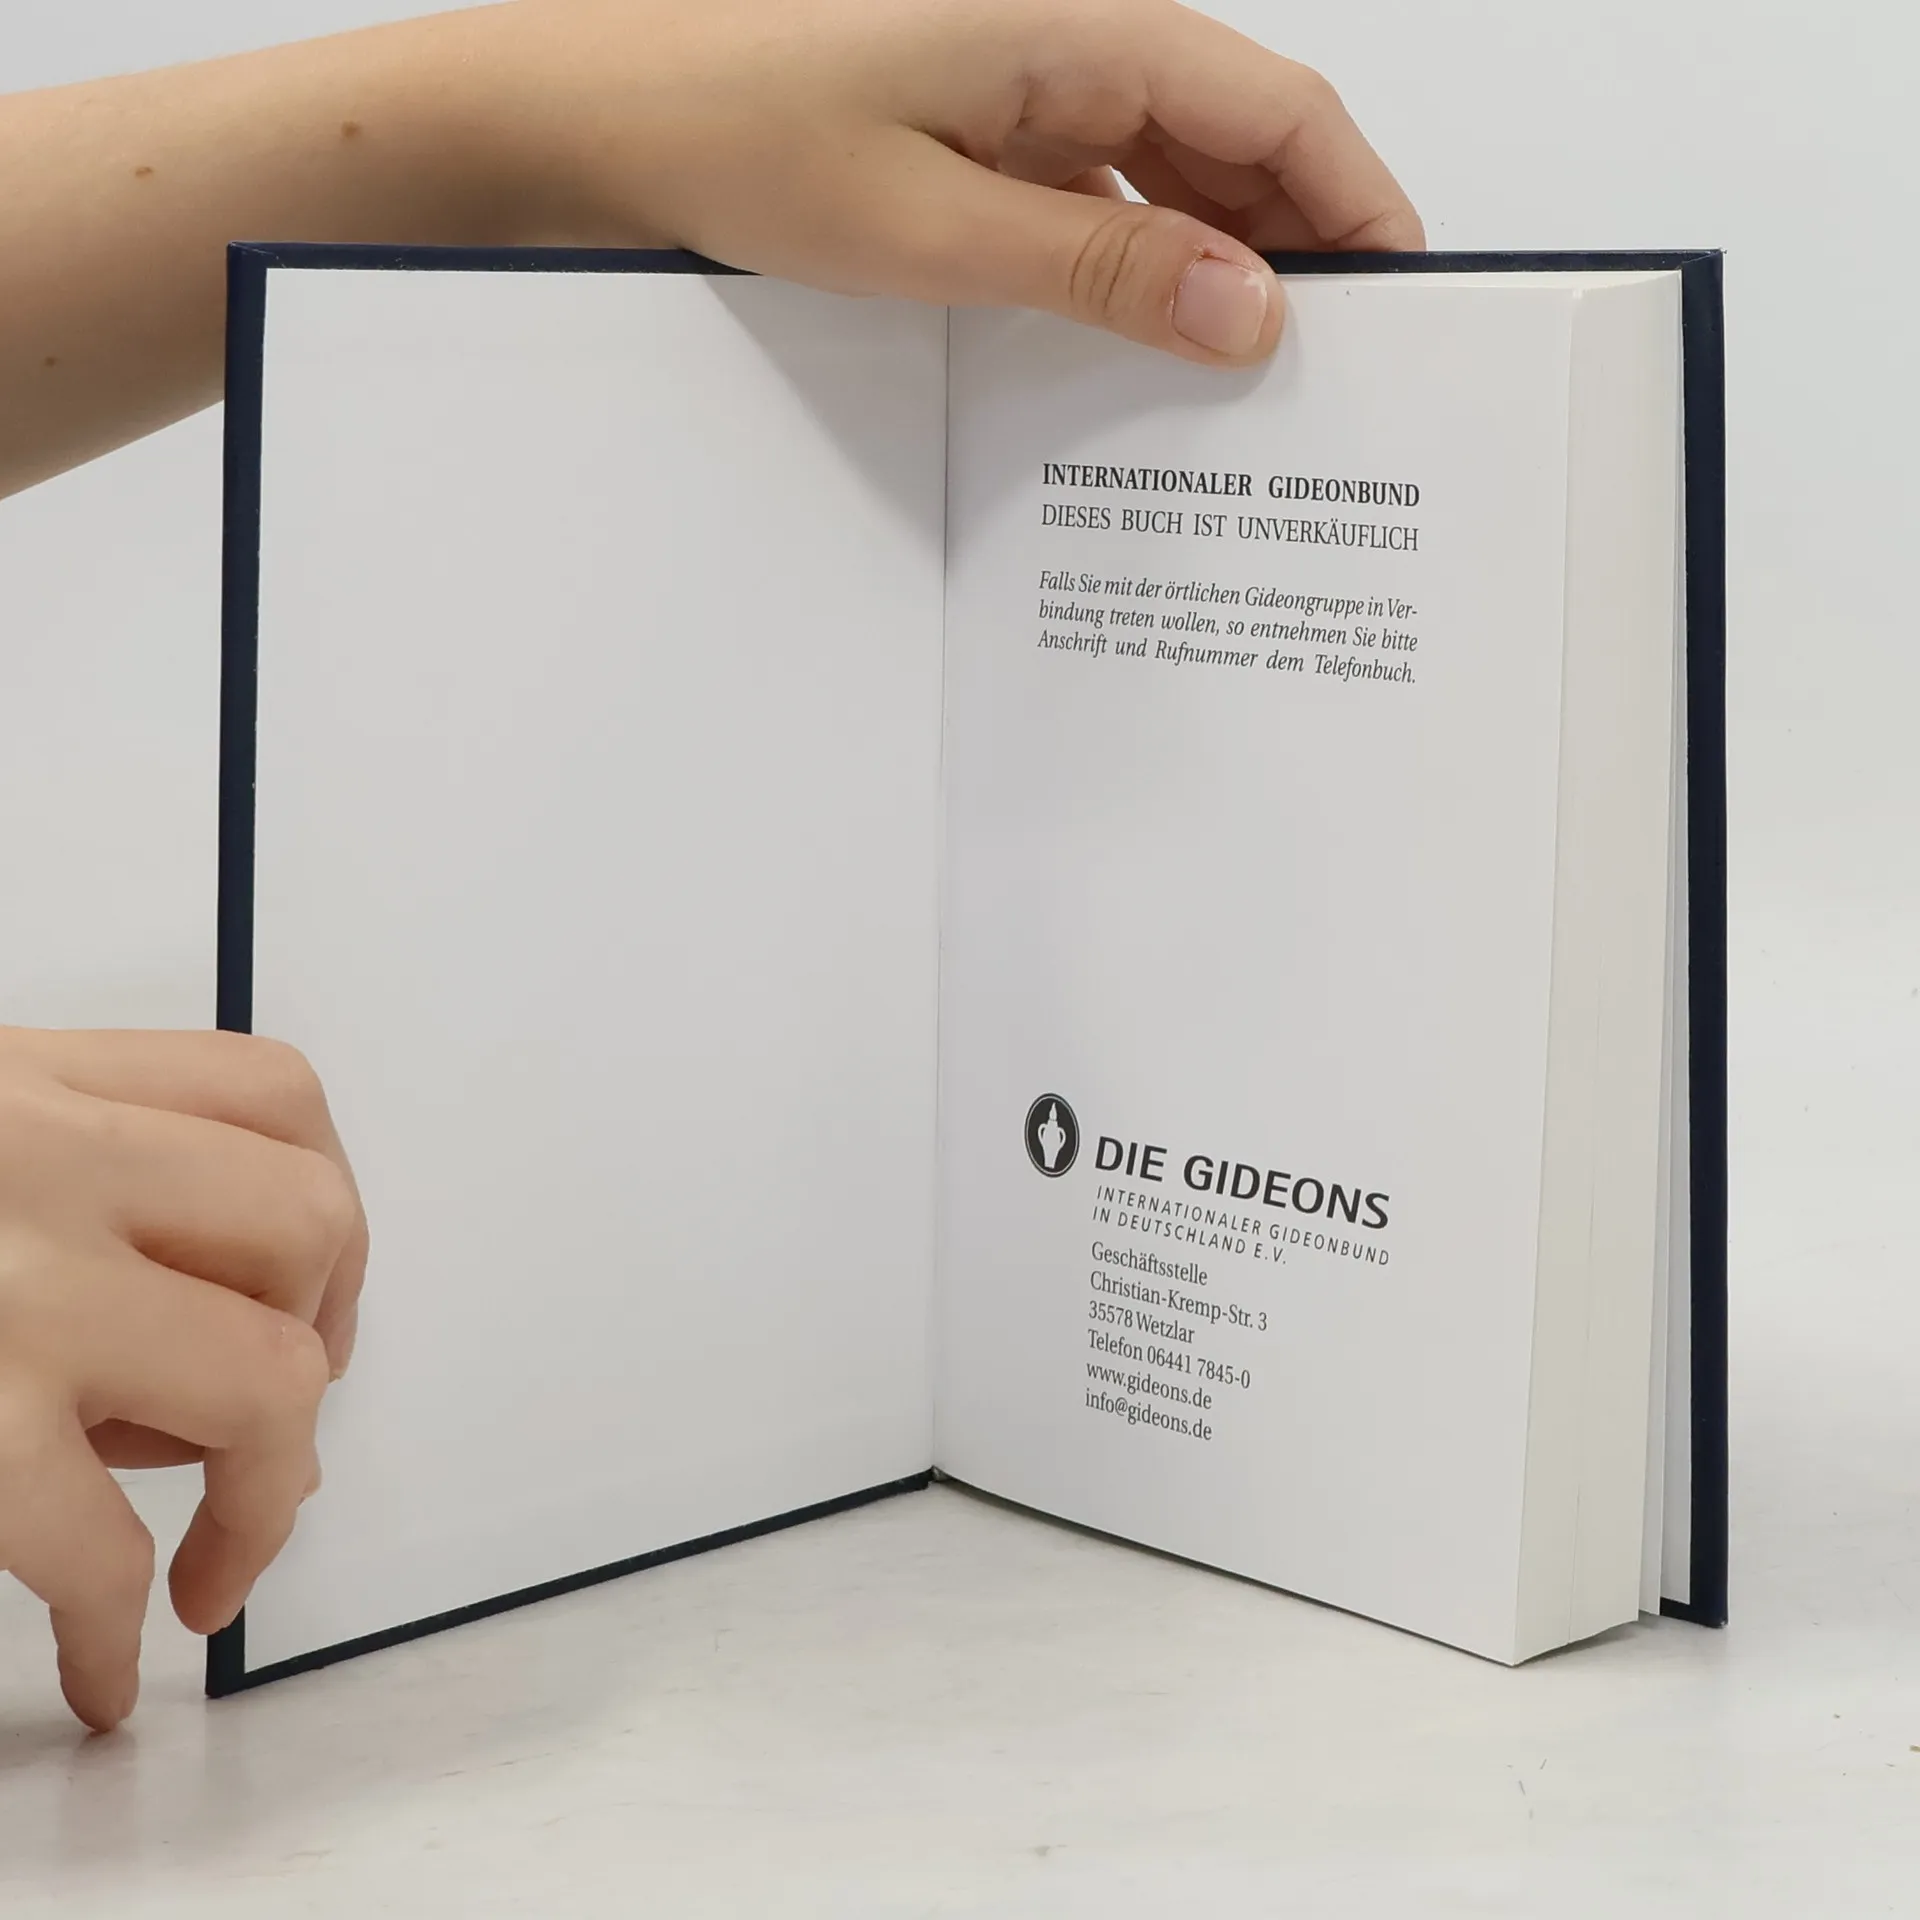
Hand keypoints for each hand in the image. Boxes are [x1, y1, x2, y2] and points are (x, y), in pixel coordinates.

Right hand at [0, 1029, 366, 1730]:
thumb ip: (66, 1176)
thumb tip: (213, 1316)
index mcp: (29, 1083)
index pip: (270, 1097)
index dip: (321, 1211)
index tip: (312, 1292)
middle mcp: (39, 1159)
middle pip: (310, 1225)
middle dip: (317, 1338)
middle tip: (261, 1428)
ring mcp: (8, 1288)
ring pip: (265, 1373)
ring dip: (260, 1486)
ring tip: (210, 1553)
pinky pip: (96, 1541)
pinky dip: (111, 1625)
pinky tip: (104, 1664)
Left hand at [472, 0, 1423, 362]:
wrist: (598, 110)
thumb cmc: (730, 132)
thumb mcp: (929, 228)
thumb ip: (1098, 267)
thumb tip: (1243, 306)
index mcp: (1073, 23)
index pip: (1277, 107)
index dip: (1356, 203)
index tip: (1400, 302)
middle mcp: (1065, 31)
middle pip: (1238, 131)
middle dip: (1300, 241)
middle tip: (1334, 366)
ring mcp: (1024, 73)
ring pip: (1173, 160)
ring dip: (1219, 254)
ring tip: (1249, 370)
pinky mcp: (985, 118)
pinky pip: (1101, 182)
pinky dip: (1138, 254)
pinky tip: (1142, 333)